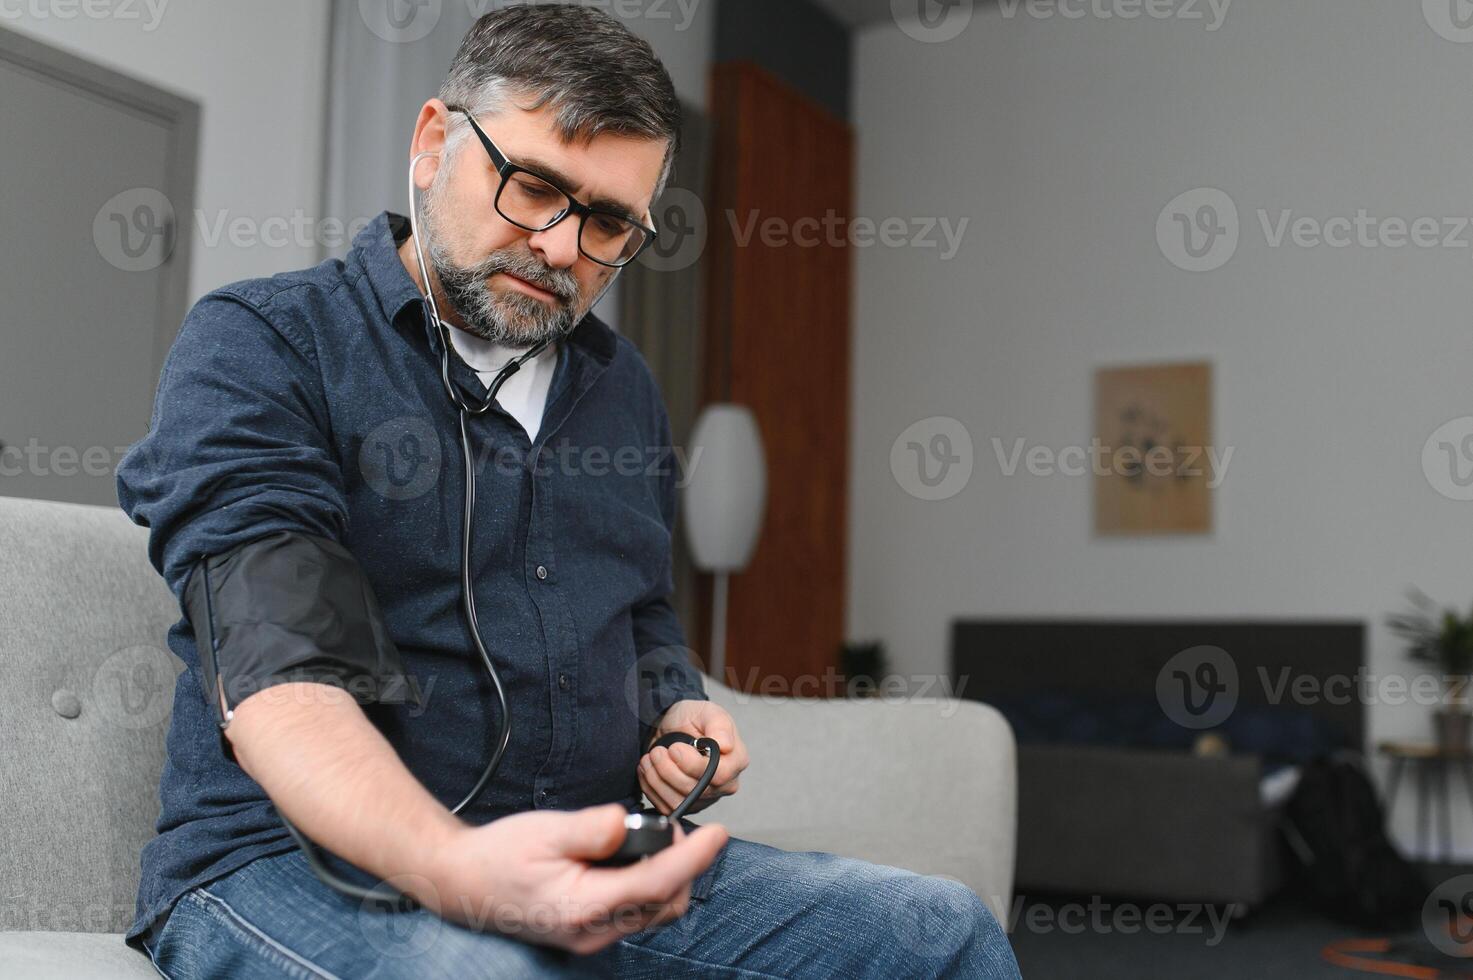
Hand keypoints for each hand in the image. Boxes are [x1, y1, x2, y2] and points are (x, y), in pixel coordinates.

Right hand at [416, 804, 726, 953]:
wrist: (464, 883)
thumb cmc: (500, 855)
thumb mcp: (542, 832)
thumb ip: (586, 829)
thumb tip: (620, 821)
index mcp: (583, 906)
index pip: (655, 884)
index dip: (692, 858)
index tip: (718, 833)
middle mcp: (593, 930)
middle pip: (664, 903)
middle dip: (684, 866)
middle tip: (677, 828)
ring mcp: (592, 935)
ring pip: (654, 912)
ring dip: (669, 877)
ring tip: (660, 839)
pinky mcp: (589, 930)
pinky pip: (636, 912)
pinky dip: (650, 885)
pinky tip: (639, 858)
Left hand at [639, 700, 749, 816]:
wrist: (673, 727)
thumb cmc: (693, 719)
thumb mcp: (707, 712)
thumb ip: (719, 725)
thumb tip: (726, 745)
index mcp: (736, 761)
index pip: (718, 775)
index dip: (692, 764)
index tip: (675, 748)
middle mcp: (725, 784)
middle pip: (695, 790)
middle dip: (669, 770)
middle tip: (657, 751)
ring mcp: (705, 798)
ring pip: (678, 801)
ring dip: (657, 779)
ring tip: (651, 758)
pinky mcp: (686, 806)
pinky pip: (666, 807)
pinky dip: (651, 788)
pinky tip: (649, 770)